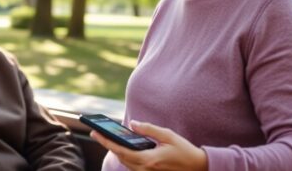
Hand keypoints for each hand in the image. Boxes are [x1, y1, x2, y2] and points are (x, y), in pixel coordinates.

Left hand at [91, 120, 207, 170]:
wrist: (197, 167)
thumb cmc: (184, 150)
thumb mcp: (168, 135)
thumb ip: (148, 129)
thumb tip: (132, 124)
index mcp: (148, 160)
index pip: (120, 150)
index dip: (105, 141)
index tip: (94, 132)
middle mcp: (145, 169)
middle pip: (120, 156)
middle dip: (107, 144)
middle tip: (96, 132)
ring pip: (125, 162)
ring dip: (115, 150)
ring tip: (106, 136)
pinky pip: (132, 165)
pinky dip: (125, 155)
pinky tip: (123, 146)